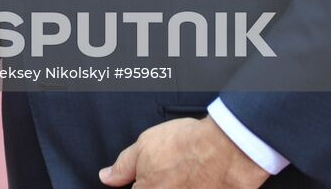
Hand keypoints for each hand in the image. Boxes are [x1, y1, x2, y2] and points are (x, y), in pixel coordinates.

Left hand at [99, 117, 268, 188]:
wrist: (225, 149)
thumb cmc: (186, 145)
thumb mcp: (144, 146)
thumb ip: (123, 166)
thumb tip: (106, 177)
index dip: (145, 183)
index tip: (154, 176)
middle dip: (164, 184)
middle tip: (176, 172)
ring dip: (183, 184)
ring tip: (190, 176)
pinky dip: (198, 186)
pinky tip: (202, 181)